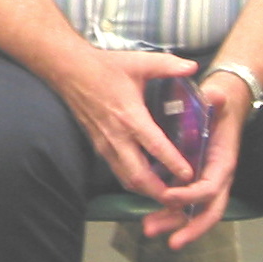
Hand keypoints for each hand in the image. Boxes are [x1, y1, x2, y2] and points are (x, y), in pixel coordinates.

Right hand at [55, 49, 202, 201]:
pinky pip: (117, 170)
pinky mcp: (98, 146)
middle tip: (180, 199)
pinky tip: (147, 180)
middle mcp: (117, 136)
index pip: (155, 147)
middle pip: (138, 176)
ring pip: (126, 178)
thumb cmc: (106, 66)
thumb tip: (193, 66)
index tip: (190, 175)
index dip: (173, 163)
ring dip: (146, 190)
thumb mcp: (139, 62)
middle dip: (159, 191)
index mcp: (130, 116)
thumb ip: (168, 65)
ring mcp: (105, 144)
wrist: (68, 70)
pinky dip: (133, 180)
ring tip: (167, 195)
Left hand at [145, 74, 250, 247]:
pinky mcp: (194, 182)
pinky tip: (149, 219)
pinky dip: (169, 214)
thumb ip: (217, 100)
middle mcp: (217, 179)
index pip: (209, 188)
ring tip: (149, 230)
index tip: (169, 197)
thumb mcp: (218, 100)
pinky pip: (184, 204)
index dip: (191, 196)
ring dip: (172, 223)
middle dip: (188, 227)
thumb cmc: (218, 105)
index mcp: (223, 164)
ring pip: (193, 212)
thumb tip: (217, 94)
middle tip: (168, 241)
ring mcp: (206, 183)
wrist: (223, 107)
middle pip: (206, 211)